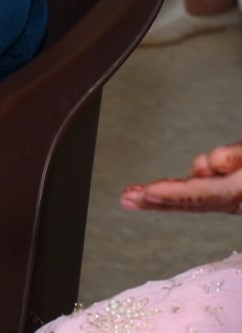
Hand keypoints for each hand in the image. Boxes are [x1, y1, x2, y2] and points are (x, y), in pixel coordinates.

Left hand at [121, 140, 241, 212]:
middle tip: (126, 199)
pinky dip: (171, 194)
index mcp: (240, 189)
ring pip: (188, 200)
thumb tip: (214, 162)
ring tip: (130, 195)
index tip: (149, 192)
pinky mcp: (223, 193)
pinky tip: (151, 194)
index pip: (203, 193)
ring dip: (158, 198)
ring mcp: (228, 199)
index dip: (174, 194)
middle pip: (190, 201)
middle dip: (156, 201)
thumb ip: (236, 155)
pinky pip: (193, 195)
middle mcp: (234, 199)